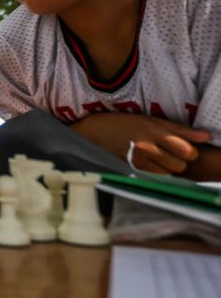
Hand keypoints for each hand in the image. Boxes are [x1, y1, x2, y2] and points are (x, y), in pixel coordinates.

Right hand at [71, 113, 210, 174]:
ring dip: (169, 168)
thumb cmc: (121, 123)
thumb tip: (206, 136)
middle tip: (171, 154)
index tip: (184, 148)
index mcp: (154, 129)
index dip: (190, 151)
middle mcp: (148, 145)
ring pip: (170, 172)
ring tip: (159, 159)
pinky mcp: (132, 169)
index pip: (186, 148)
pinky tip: (149, 165)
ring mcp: (139, 159)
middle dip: (180, 160)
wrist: (91, 133)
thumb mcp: (149, 120)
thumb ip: (179, 129)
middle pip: (181, 163)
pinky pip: (156, 177)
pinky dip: (157, 173)